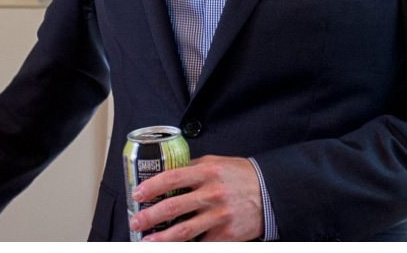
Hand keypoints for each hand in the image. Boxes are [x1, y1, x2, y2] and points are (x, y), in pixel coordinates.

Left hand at [129, 155, 263, 241]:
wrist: (270, 193)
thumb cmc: (241, 176)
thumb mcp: (217, 163)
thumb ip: (193, 168)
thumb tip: (167, 174)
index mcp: (208, 172)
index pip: (172, 178)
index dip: (151, 187)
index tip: (137, 194)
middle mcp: (213, 194)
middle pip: (173, 207)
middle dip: (150, 217)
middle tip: (136, 222)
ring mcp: (220, 216)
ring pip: (184, 231)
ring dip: (161, 240)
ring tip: (146, 243)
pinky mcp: (226, 235)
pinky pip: (201, 244)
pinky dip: (186, 247)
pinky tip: (174, 248)